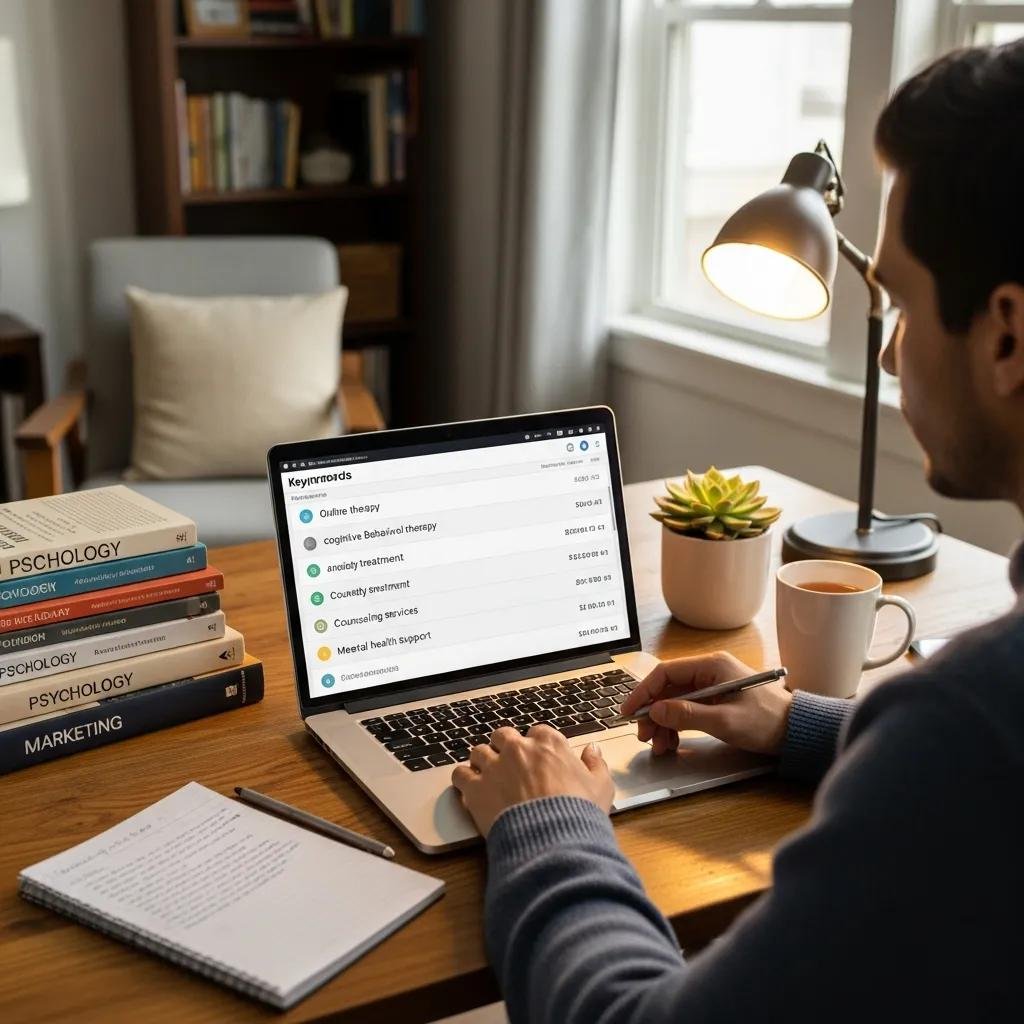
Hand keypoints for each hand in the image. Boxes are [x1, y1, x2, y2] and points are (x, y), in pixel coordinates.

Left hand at [451, 725, 614, 836]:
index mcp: (548, 743)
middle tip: (508, 766)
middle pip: (502, 736)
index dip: (535, 746)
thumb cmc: (578, 813)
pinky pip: (460, 774)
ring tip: (486, 777)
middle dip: (504, 748)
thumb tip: (593, 750)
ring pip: (478, 752)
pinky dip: (463, 780)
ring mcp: (494, 766)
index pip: (537, 732)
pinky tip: (468, 789)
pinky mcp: (475, 788)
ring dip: (481, 762)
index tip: (536, 759)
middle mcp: (518, 748)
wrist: (553, 840)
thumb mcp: (600, 786)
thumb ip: (596, 764)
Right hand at [619, 651, 792, 755]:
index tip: (629, 711)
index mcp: (712, 666)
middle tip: (644, 735)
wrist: (797, 732)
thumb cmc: (767, 722)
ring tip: (659, 744)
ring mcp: (712, 686)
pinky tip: (672, 742)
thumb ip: (687, 715)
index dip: (643, 692)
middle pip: (667, 689)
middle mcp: (709, 672)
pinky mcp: (716, 701)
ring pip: (674, 702)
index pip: (665, 673)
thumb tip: (655, 710)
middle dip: (652, 713)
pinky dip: (676, 726)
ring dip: (663, 723)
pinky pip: (686, 710)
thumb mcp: (724, 721)